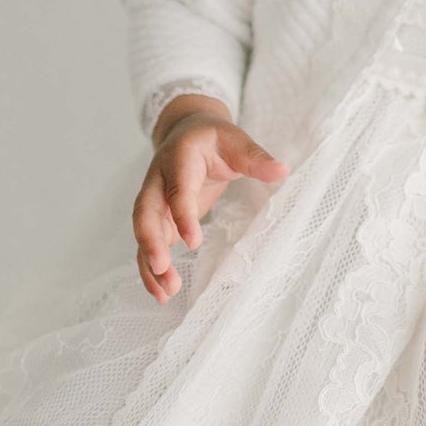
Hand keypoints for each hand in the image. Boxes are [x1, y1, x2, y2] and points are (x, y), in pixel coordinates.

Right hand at [132, 110, 289, 303]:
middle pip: (145, 212)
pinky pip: (147, 243)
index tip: (193, 241)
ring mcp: (153, 200)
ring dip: (150, 263)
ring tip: (166, 293)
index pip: (177, 189)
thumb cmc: (213, 139)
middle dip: (150, 241)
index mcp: (179, 159)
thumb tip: (282, 170)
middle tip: (162, 267)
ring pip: (144, 233)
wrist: (187, 132)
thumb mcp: (236, 140)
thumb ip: (255, 158)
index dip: (182, 214)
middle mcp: (157, 180)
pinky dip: (150, 268)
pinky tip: (162, 292)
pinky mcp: (157, 217)